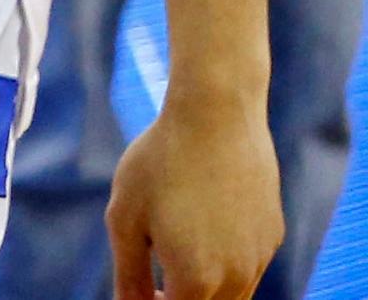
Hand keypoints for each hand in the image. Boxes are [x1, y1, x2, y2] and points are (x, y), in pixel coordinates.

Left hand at [111, 97, 280, 299]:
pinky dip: (226, 264)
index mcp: (197, 279)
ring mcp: (260, 257)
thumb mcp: (125, 217)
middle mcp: (237, 277)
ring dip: (205, 287)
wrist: (216, 116)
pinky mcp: (272, 235)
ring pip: (234, 295)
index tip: (143, 287)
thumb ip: (128, 274)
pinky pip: (249, 266)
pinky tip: (204, 227)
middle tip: (154, 281)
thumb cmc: (161, 162)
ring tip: (175, 251)